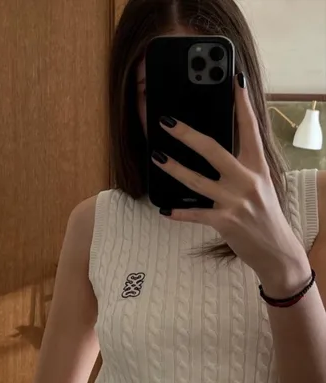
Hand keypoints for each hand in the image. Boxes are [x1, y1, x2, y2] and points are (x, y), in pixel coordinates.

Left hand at [152, 73, 311, 297]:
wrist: (276, 251)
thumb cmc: (264, 215)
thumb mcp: (260, 185)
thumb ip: (242, 167)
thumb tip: (215, 150)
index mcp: (257, 166)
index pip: (250, 128)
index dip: (241, 103)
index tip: (233, 80)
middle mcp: (247, 180)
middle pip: (213, 150)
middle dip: (188, 134)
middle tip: (168, 122)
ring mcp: (235, 201)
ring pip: (197, 181)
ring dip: (174, 169)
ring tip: (157, 157)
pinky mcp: (225, 222)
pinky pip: (196, 214)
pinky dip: (179, 213)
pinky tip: (165, 210)